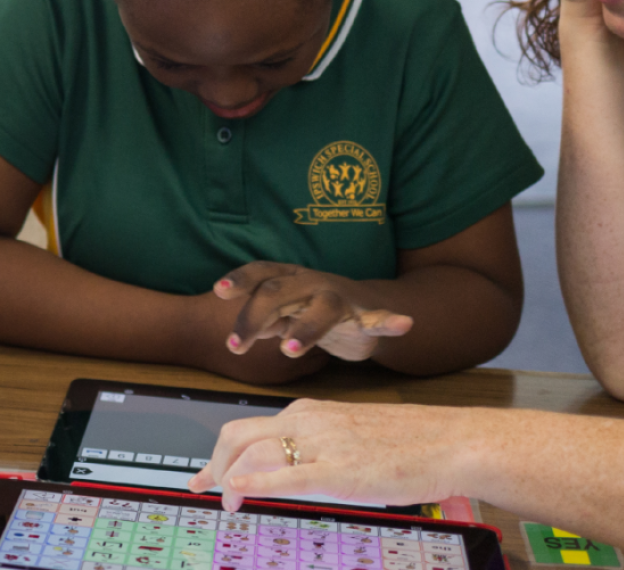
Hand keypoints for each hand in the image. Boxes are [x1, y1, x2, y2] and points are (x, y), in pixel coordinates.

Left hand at [186, 398, 470, 510]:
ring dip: (230, 480)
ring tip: (229, 503)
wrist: (451, 441)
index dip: (218, 455)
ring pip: (253, 453)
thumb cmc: (410, 443)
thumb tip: (293, 468)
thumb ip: (317, 447)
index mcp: (309, 412)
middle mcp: (308, 422)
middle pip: (237, 437)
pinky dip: (255, 480)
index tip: (206, 476)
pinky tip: (238, 490)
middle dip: (214, 466)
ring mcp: (322, 445)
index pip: (247, 430)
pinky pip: (286, 474)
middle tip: (208, 491)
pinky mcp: (339, 471)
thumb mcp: (350, 435)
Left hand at [215, 262, 412, 361]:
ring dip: (307, 328)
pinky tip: (403, 324)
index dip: (241, 279)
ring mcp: (340, 299)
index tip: (219, 291)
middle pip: (279, 292)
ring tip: (289, 349)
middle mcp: (312, 283)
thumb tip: (241, 334)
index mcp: (290, 279)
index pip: (261, 273)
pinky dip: (391, 321)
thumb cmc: (313, 311)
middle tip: (235, 346)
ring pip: (324, 308)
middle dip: (255, 317)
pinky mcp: (366, 318)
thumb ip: (265, 321)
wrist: (368, 308)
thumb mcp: (286, 314)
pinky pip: (380, 318)